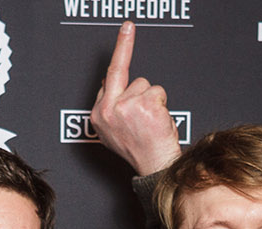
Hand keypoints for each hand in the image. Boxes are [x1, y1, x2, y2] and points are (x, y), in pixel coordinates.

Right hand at [88, 21, 183, 177]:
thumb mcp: (115, 131)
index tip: (125, 29)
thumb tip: (109, 83)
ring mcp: (125, 106)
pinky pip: (158, 93)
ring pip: (145, 86)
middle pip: (125, 75)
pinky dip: (163, 106)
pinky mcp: (143, 105)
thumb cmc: (140, 149)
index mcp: (99, 115)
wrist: (154, 166)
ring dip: (153, 101)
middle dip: (127, 53)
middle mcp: (108, 110)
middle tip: (129, 32)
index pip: (108, 78)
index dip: (120, 52)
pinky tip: (158, 122)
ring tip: (151, 123)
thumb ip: (112, 107)